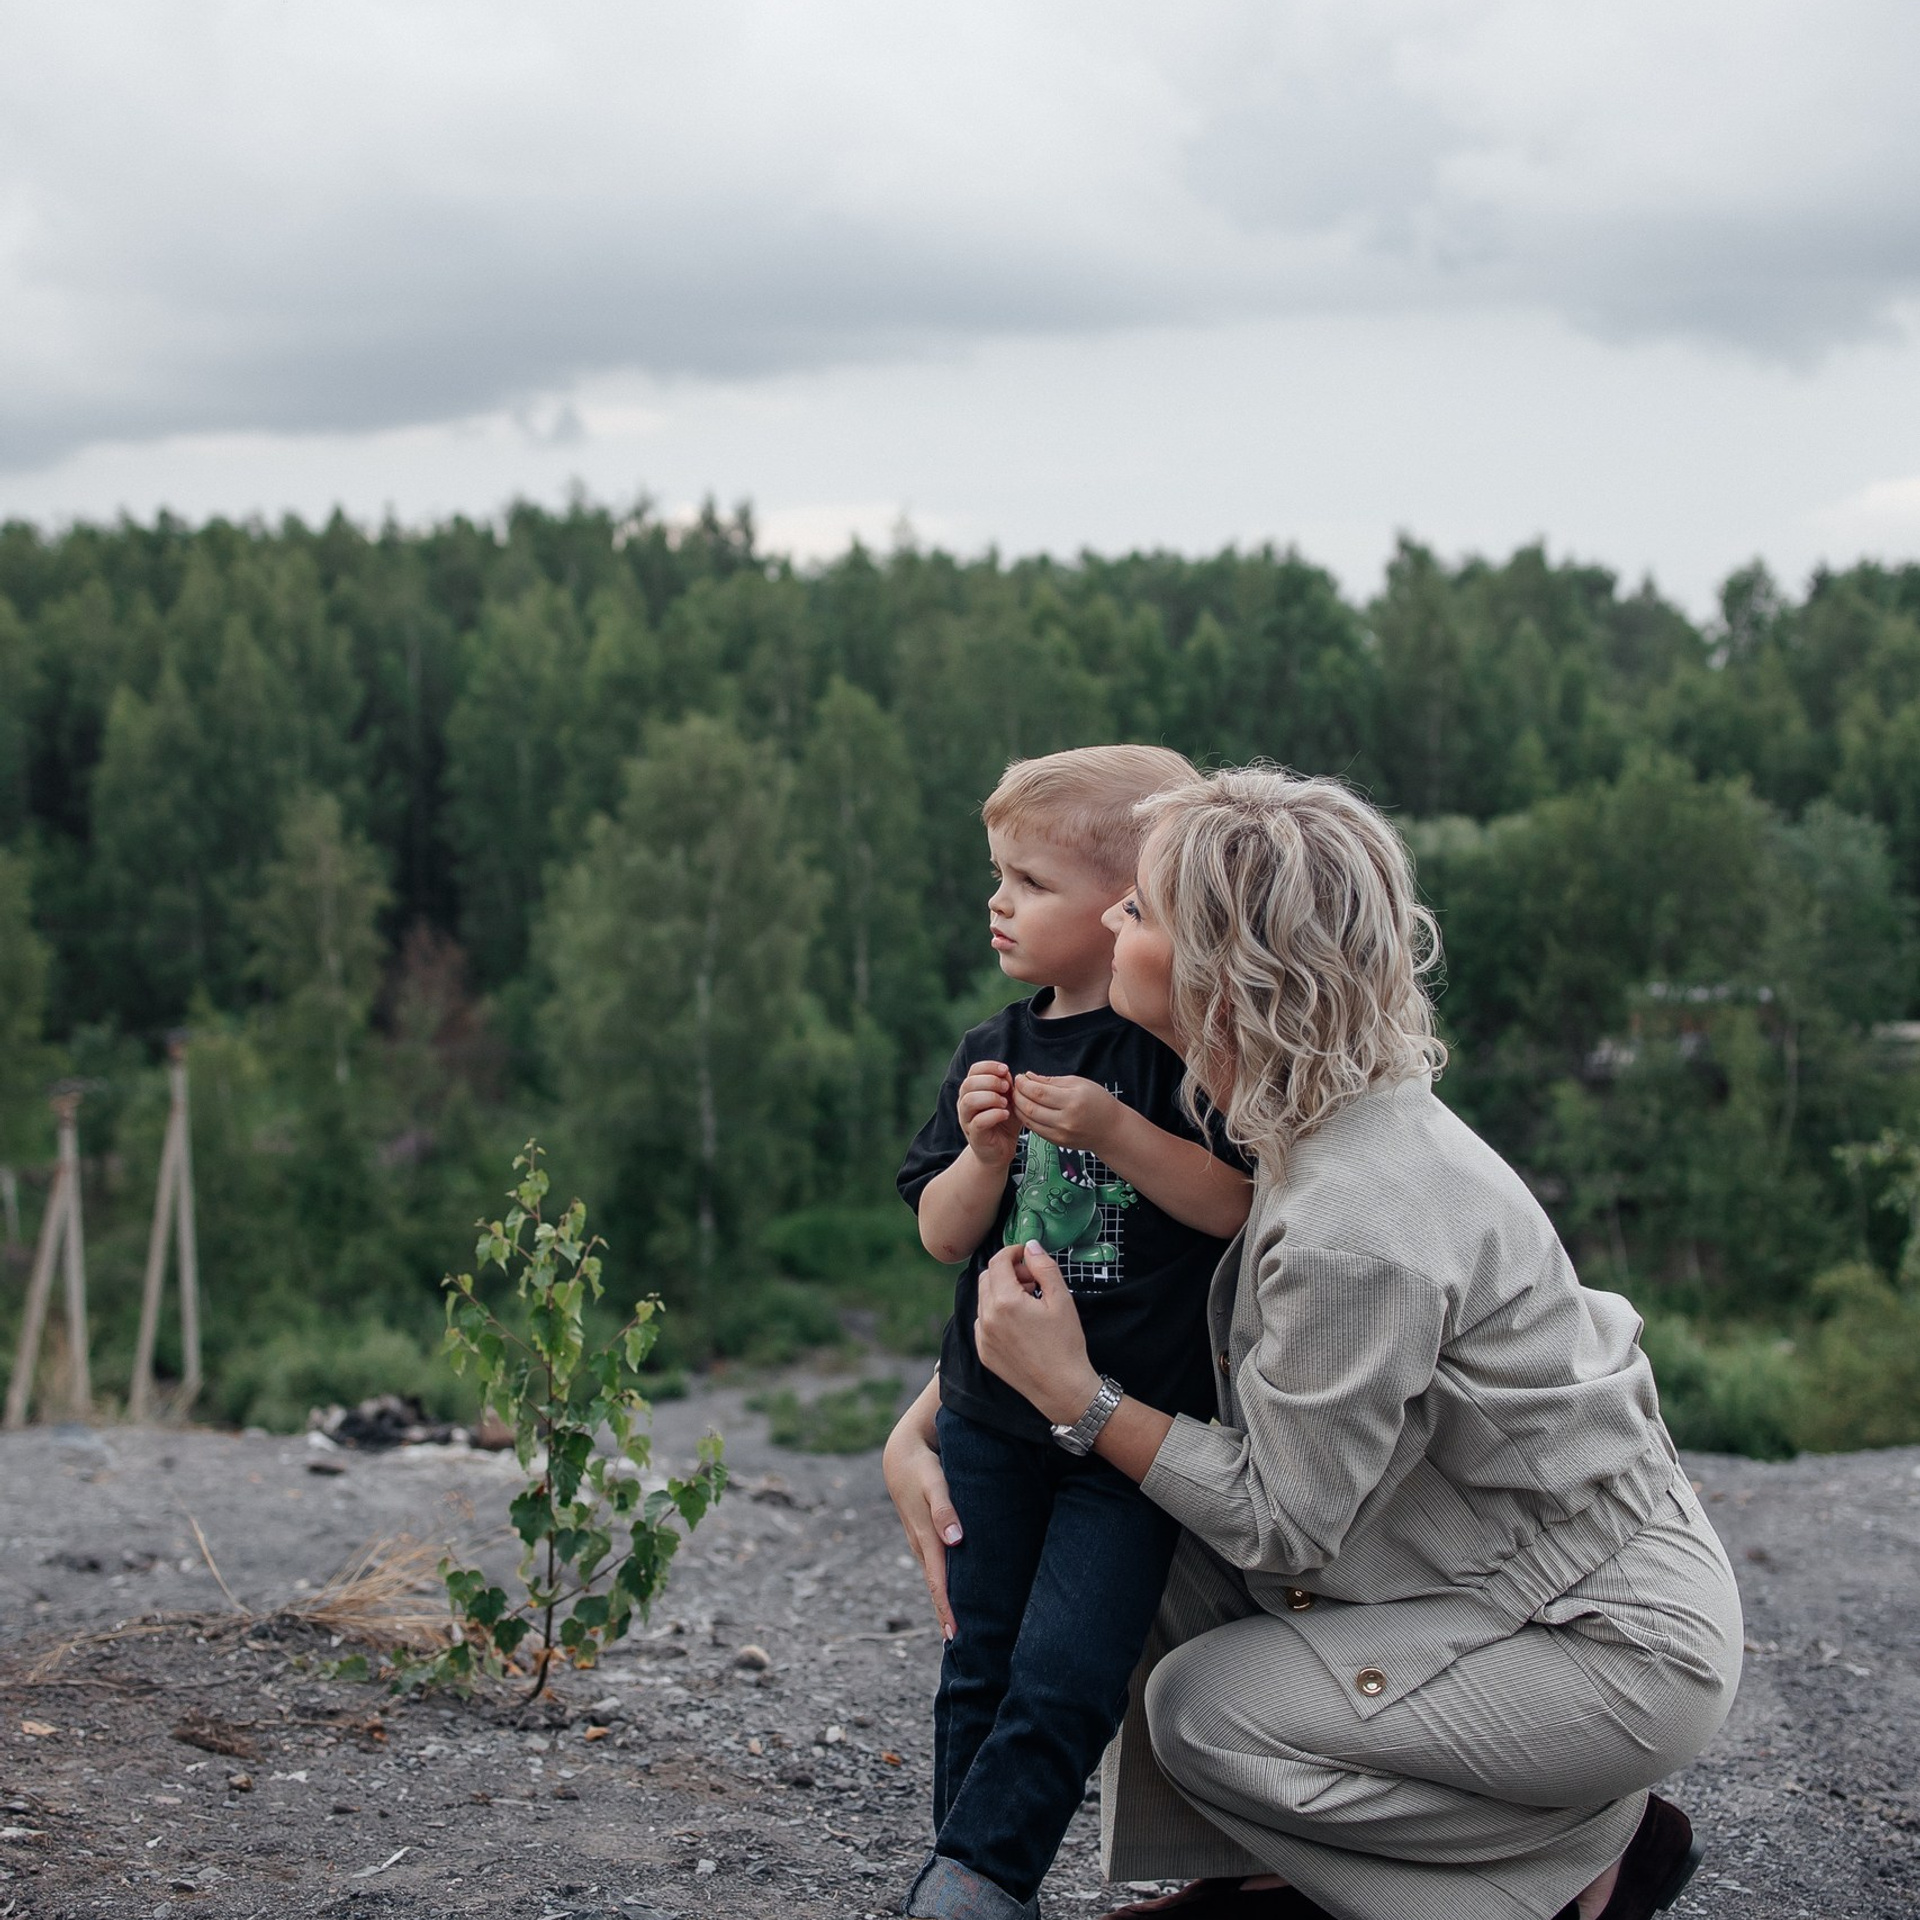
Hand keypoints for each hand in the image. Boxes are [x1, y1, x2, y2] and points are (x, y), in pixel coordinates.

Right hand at [882, 1391, 962, 1639]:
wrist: (902, 1453)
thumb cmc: (924, 1467)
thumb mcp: (935, 1482)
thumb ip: (945, 1509)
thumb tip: (955, 1540)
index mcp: (927, 1538)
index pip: (938, 1582)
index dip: (947, 1609)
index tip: (955, 1636)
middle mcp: (922, 1546)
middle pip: (936, 1588)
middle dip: (946, 1616)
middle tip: (961, 1649)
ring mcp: (921, 1542)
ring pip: (935, 1579)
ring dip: (944, 1603)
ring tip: (957, 1631)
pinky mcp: (924, 1536)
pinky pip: (935, 1566)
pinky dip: (942, 1585)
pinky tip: (953, 1594)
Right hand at [958, 1061, 1018, 1166]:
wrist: (1000, 1150)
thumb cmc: (1004, 1122)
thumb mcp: (1009, 1100)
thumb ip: (1007, 1086)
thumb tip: (1007, 1074)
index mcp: (972, 1091)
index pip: (974, 1070)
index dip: (989, 1066)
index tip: (1005, 1070)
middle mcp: (965, 1103)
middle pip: (969, 1083)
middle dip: (990, 1081)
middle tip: (1007, 1087)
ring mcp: (967, 1120)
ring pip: (969, 1101)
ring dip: (991, 1097)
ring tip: (1005, 1103)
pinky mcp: (974, 1135)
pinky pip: (979, 1121)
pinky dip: (994, 1115)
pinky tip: (1005, 1114)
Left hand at [974, 1240, 1102, 1426]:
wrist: (1062, 1388)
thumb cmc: (1065, 1343)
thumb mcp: (1061, 1300)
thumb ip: (1043, 1267)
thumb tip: (1030, 1246)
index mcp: (1004, 1301)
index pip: (997, 1262)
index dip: (1012, 1252)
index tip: (1026, 1255)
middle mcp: (987, 1317)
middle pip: (987, 1278)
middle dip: (1007, 1271)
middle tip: (1031, 1280)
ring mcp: (983, 1337)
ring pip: (983, 1299)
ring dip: (1001, 1291)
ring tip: (1028, 1301)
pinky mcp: (984, 1352)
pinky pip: (983, 1322)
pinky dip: (996, 1313)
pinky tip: (1018, 1322)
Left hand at [1012, 1073, 1119, 1153]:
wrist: (1111, 1130)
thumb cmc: (1098, 1102)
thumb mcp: (1079, 1083)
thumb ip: (1052, 1081)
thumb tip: (1030, 1077)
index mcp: (1072, 1101)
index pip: (1038, 1092)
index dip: (1024, 1084)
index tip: (1020, 1077)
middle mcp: (1065, 1120)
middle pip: (1030, 1108)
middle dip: (1018, 1095)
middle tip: (1015, 1086)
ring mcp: (1061, 1134)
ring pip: (1029, 1121)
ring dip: (1019, 1108)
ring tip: (1018, 1097)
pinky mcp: (1057, 1142)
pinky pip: (1035, 1129)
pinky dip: (1026, 1118)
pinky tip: (1026, 1109)